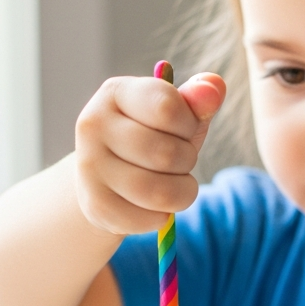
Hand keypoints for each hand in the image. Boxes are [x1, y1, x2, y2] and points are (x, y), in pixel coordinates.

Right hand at [74, 72, 225, 234]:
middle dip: (187, 161)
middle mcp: (93, 125)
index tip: (182, 129)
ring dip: (182, 192)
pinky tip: (152, 205)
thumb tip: (215, 86)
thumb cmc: (149, 140)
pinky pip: (151, 218)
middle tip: (177, 161)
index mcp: (115, 93)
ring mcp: (89, 167)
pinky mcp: (95, 205)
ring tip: (174, 185)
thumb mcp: (176, 118)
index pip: (167, 107)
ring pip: (161, 192)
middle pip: (167, 154)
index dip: (188, 124)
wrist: (105, 181)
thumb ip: (198, 101)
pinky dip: (164, 215)